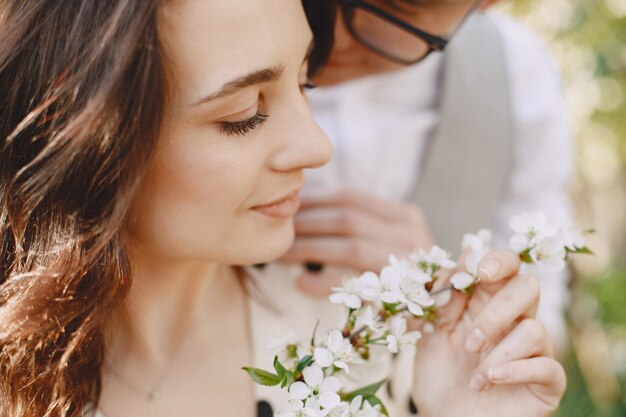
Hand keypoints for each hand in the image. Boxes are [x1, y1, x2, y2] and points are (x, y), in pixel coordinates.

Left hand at [280, 187, 433, 295]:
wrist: (440, 315)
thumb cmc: (401, 278)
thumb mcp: (388, 242)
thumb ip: (359, 224)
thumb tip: (303, 207)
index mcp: (405, 216)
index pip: (351, 196)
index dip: (314, 200)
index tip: (287, 208)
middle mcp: (411, 235)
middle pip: (348, 219)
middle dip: (306, 223)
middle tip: (276, 230)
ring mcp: (410, 265)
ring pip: (350, 247)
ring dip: (308, 249)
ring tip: (279, 253)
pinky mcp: (402, 296)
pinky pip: (356, 285)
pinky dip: (325, 283)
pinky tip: (301, 282)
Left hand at [412, 250, 565, 416]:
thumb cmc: (439, 375)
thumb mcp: (429, 333)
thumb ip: (441, 298)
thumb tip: (463, 252)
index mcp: (486, 303)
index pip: (506, 267)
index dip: (499, 261)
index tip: (479, 272)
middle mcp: (514, 322)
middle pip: (528, 288)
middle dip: (497, 310)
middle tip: (470, 340)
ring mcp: (533, 351)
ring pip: (535, 330)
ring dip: (497, 352)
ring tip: (474, 375)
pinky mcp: (545, 382)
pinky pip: (548, 366)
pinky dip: (516, 371)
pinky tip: (490, 380)